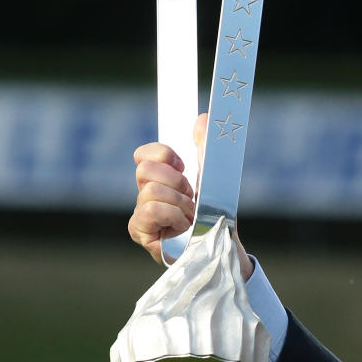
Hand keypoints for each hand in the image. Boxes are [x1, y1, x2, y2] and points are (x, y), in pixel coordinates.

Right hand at [128, 113, 253, 279]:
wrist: (222, 243)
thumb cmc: (214, 213)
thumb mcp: (211, 178)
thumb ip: (205, 149)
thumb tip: (202, 118)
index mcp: (160, 178)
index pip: (144, 154)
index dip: (164, 154)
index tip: (184, 166)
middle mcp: (146, 193)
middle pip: (145, 170)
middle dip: (176, 182)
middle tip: (190, 197)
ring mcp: (140, 213)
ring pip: (150, 190)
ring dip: (179, 202)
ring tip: (189, 216)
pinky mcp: (139, 231)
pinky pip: (148, 210)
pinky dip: (171, 215)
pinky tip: (181, 226)